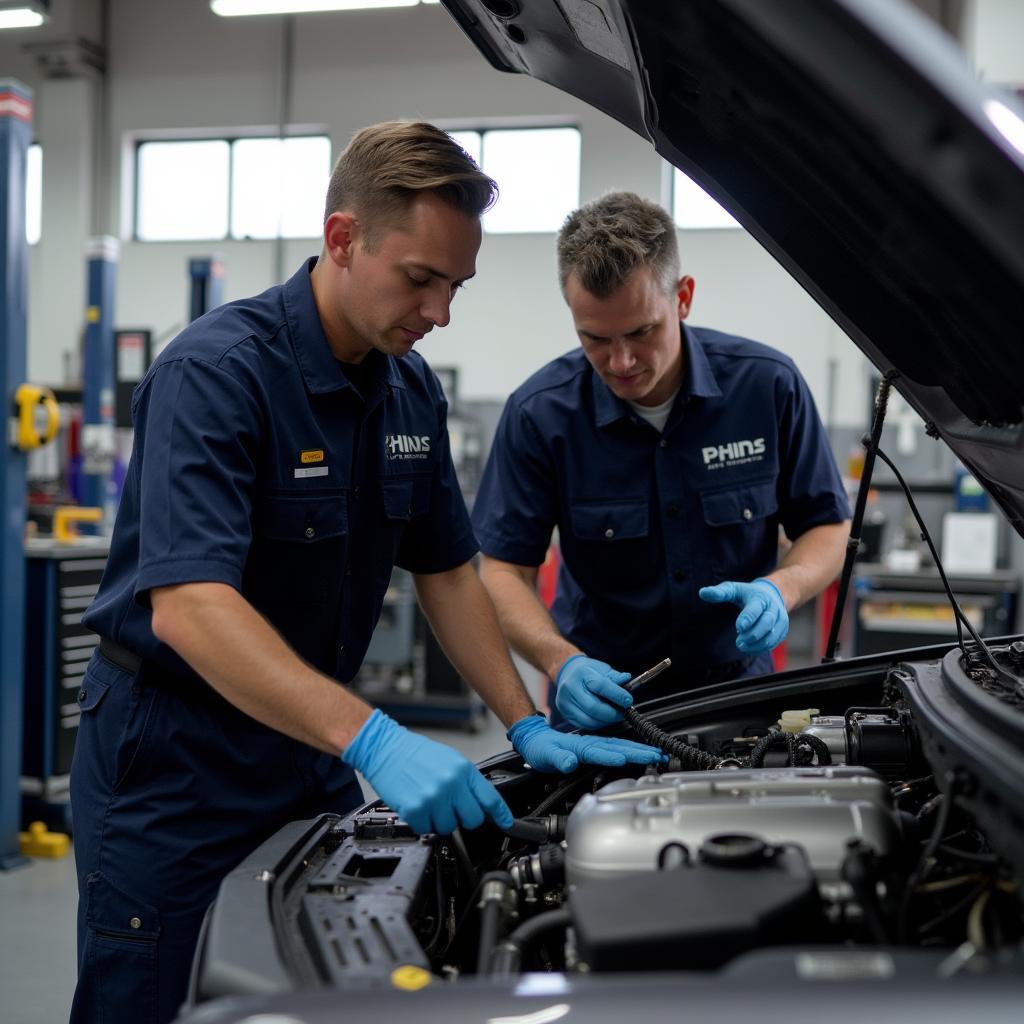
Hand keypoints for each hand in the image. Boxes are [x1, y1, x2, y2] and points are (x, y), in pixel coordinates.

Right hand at [343, 709, 512, 834]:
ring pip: (448, 827)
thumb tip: (480, 802)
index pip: (490, 798)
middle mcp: (452, 784)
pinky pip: (426, 829)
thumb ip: (466, 781)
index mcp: (463, 770)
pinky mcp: (416, 809)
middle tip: (451, 808)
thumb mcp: (450, 760)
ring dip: (439, 820)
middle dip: (463, 818)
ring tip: (429, 802)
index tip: (506, 823)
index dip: (501, 814)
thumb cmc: (415, 753)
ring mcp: (434, 798)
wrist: (386, 749)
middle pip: (473, 819)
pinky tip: (417, 805)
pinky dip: (421, 822)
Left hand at [507, 714, 664, 772]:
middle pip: (619, 747)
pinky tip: (640, 753)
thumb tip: (569, 762)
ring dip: (639, 750)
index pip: (600, 751)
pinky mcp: (595, 749)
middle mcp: (590, 744)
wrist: (536, 739)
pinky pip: (616, 748)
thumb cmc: (540, 748)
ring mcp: (594, 746)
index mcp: (580, 747)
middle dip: (639, 751)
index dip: (613, 756)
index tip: (627, 759)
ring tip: (656, 754)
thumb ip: (559, 759)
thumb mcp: (545, 755)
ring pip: (621, 746)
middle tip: (658, 755)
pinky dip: (631, 750)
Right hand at [555, 654, 632, 729]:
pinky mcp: (566, 714)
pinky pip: (585, 725)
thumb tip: (627, 679)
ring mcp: (566, 702)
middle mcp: (571, 688)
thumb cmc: (587, 672)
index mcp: (581, 673)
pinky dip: (598, 725)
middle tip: (623, 712)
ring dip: (607, 721)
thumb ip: (614, 677)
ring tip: (615, 716)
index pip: (600, 686)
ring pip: (590, 720)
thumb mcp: (601, 669)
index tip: (628, 701)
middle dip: (613, 713)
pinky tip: (604, 719)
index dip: (617, 695)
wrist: (568, 674)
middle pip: (594, 707)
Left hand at [698, 577, 788, 653]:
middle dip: (752, 634)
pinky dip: (761, 648)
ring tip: (741, 646)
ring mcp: (780, 621)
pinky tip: (749, 649)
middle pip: (766, 624)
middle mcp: (773, 609)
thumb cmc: (748, 593)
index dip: (748, 618)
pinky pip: (773, 643)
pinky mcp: (781, 631)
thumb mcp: (734, 589)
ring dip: (757, 644)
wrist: (774, 594)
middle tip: (738, 642)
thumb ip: (719, 592)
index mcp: (760, 598)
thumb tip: (702, 593)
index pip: (755, 609)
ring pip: (772, 636)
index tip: (738, 628)